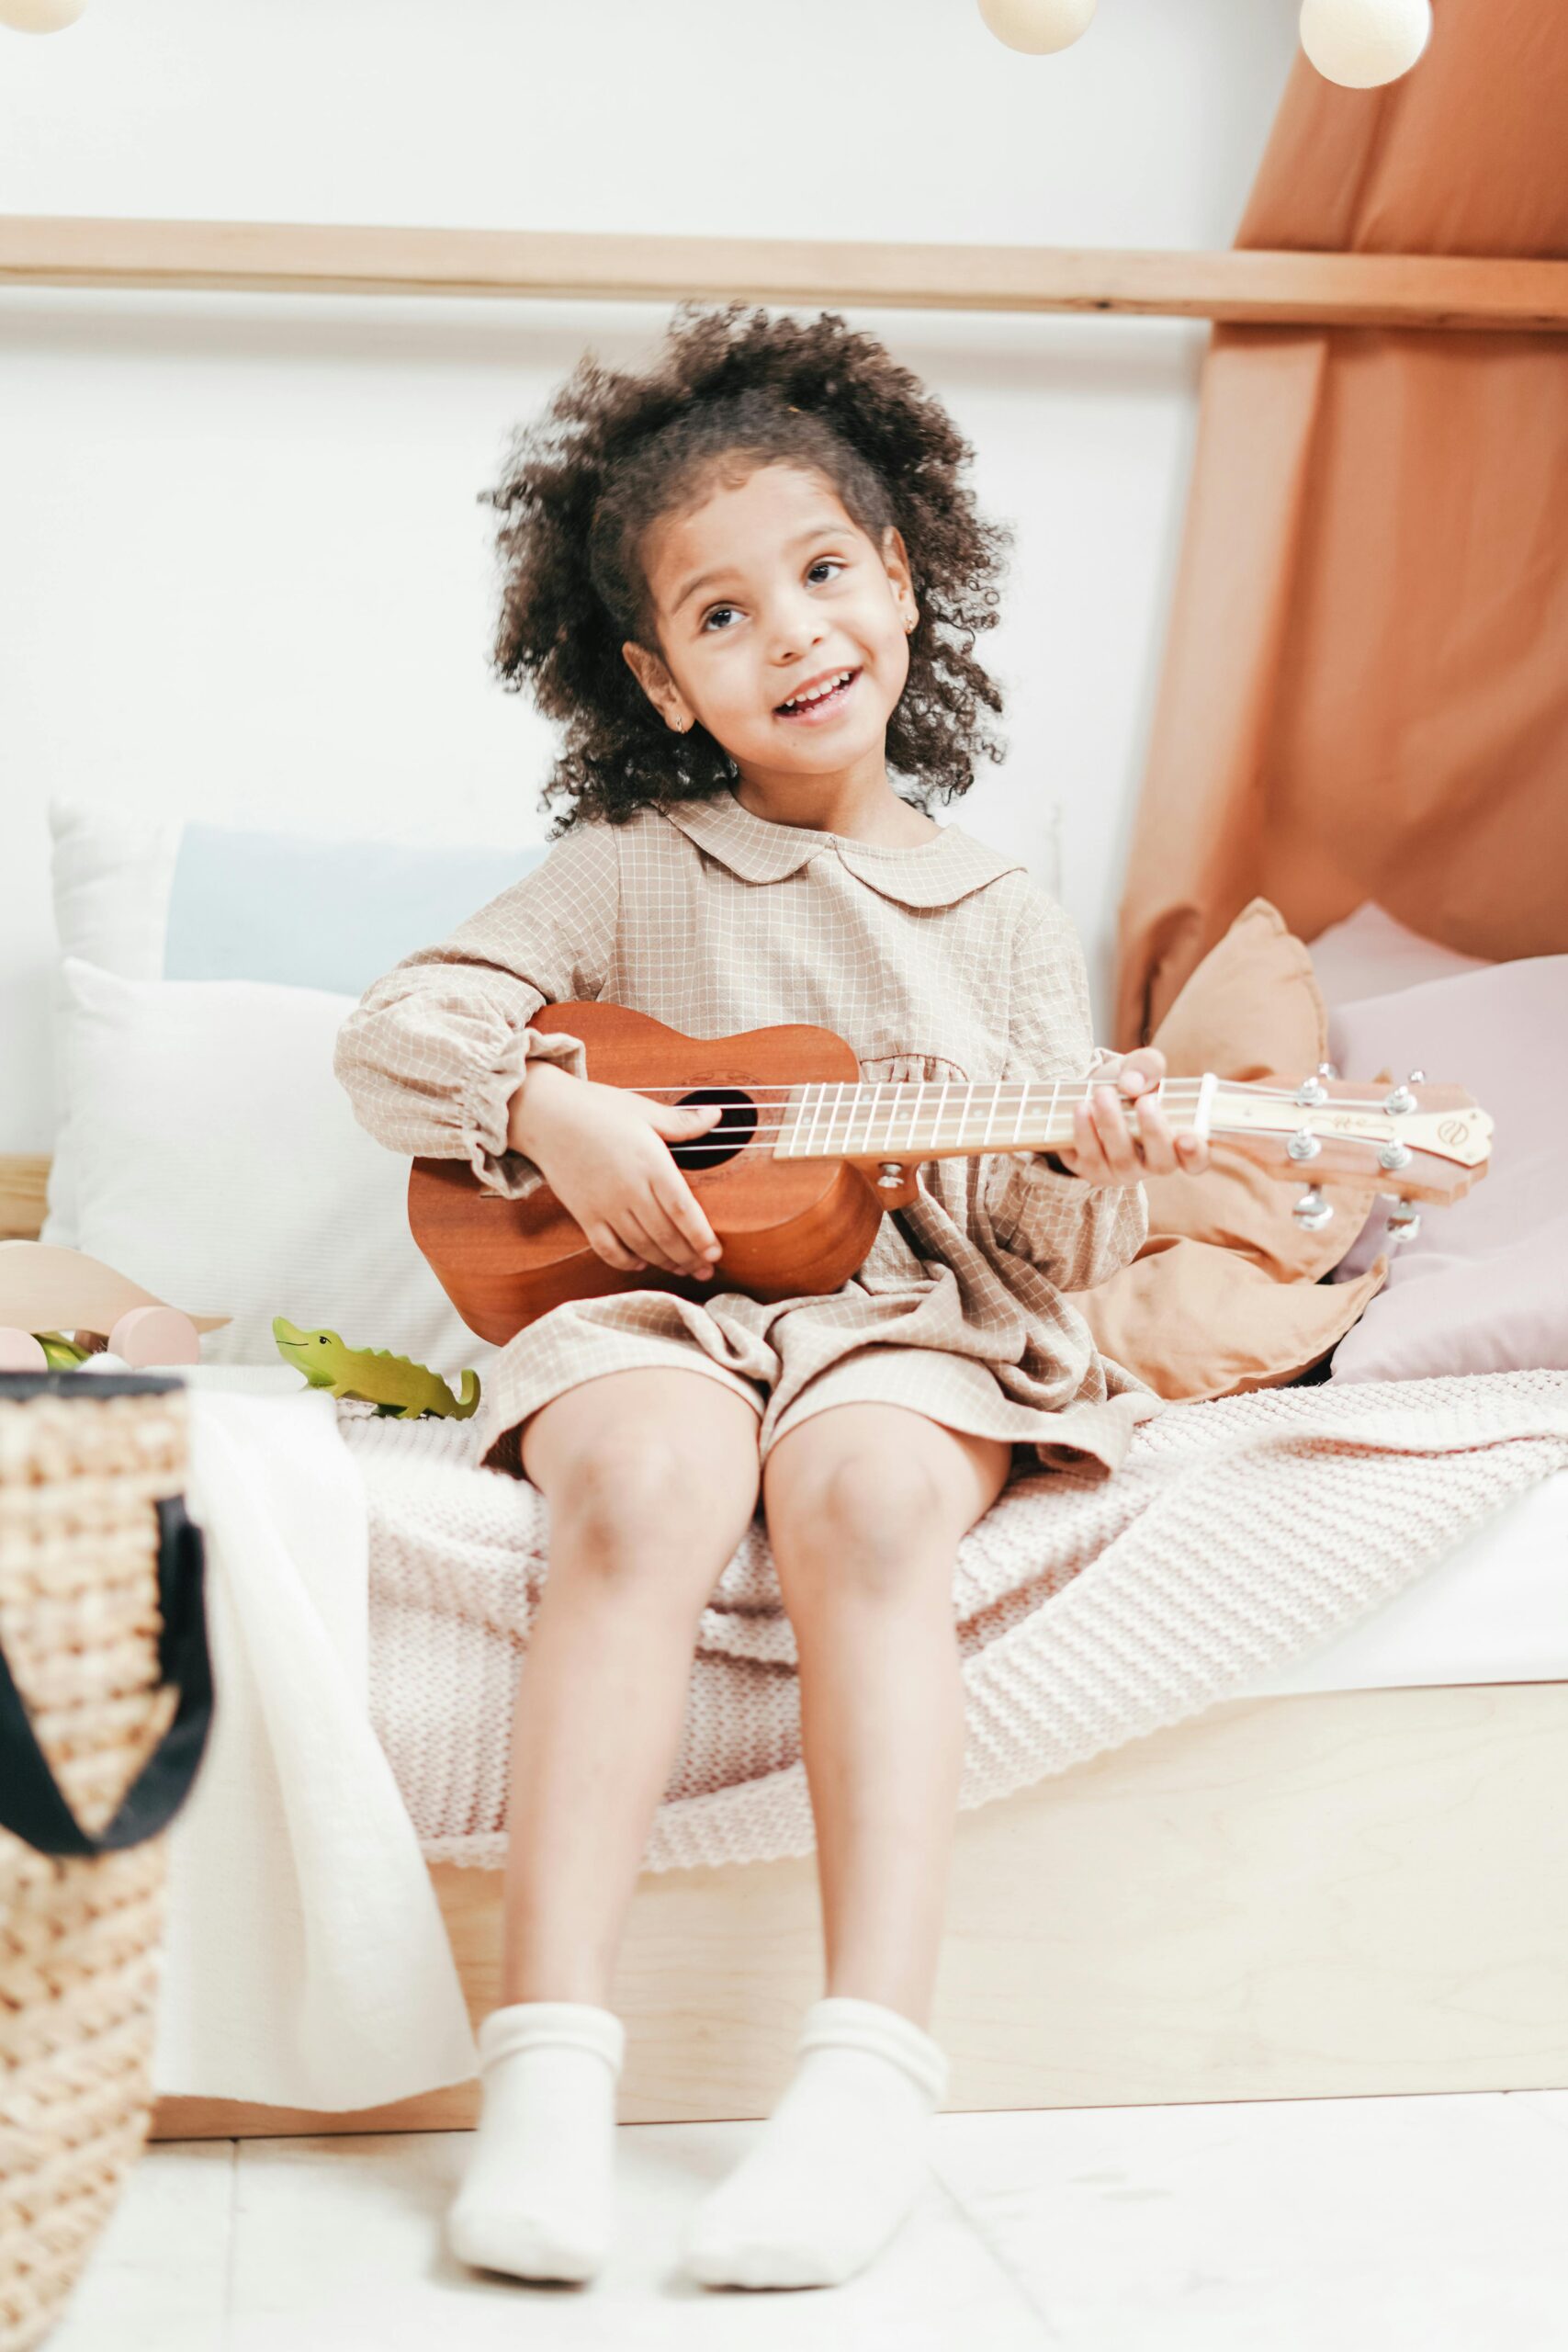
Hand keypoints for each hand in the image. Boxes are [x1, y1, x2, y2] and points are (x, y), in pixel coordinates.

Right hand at [508, 1060, 726, 1278]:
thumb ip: (682, 1122)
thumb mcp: (643, 1110)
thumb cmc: (595, 1108)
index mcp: (650, 1163)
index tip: (715, 1253)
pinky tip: (640, 1262)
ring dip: (664, 1262)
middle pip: (665, 1235)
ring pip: (640, 1246)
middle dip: (690, 1258)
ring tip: (683, 1270)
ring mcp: (604, 1206)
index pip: (683, 1210)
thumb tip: (717, 1116)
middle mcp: (629, 1190)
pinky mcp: (583, 1215)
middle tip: (706, 1271)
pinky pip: (607, 1248)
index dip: (701, 1237)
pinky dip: (625, 1261)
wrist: (544, 1114)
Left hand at [1050, 1048, 1210, 1185]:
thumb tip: (1133, 1084)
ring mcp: (1122, 1171)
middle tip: (1145, 1101)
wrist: (1087, 1095)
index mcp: (1176, 1142)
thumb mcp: (1140, 1068)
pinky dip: (1084, 1133)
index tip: (1187, 1137)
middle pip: (1161, 1163)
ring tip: (1102, 1093)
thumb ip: (1147, 1065)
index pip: (1196, 1161)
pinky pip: (1089, 1159)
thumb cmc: (1127, 1086)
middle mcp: (1152, 1163)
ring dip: (1112, 1126)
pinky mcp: (1091, 1170)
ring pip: (1122, 1161)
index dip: (1195, 1154)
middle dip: (1153, 1132)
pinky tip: (1081, 1109)